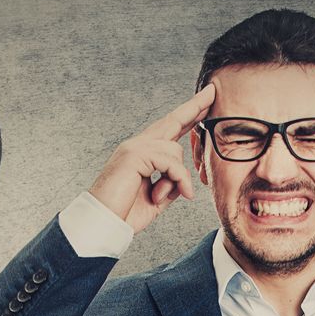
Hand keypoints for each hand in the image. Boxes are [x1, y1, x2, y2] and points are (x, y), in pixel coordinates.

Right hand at [88, 83, 213, 232]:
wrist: (102, 223)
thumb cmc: (125, 213)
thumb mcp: (158, 198)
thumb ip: (172, 184)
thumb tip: (185, 178)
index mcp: (142, 153)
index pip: (169, 129)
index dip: (188, 115)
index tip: (205, 102)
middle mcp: (138, 145)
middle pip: (172, 120)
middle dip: (194, 106)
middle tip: (212, 91)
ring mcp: (134, 147)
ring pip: (175, 150)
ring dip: (176, 178)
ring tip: (158, 197)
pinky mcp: (134, 155)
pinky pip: (170, 162)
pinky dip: (176, 181)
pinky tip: (167, 196)